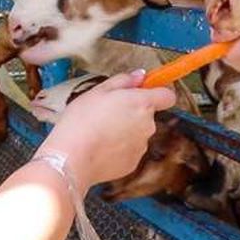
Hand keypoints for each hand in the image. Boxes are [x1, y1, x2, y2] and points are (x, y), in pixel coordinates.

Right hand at [35, 70, 174, 193]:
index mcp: (141, 103)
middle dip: (131, 112)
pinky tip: (99, 146)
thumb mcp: (98, 91)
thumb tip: (139, 76)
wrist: (72, 157)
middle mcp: (147, 125)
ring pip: (137, 133)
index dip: (157, 91)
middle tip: (107, 111)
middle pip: (147, 114)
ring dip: (124, 130)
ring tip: (99, 130)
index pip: (167, 95)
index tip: (145, 90)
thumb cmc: (82, 122)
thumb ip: (123, 81)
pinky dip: (118, 148)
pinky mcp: (132, 163)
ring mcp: (141, 146)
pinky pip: (129, 150)